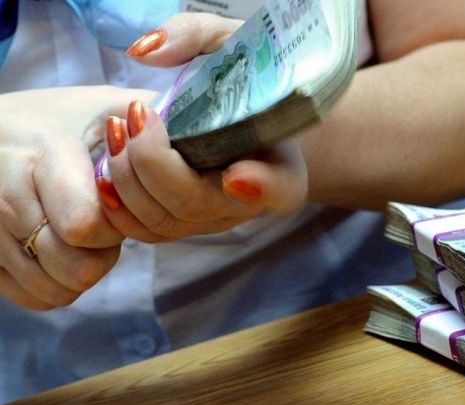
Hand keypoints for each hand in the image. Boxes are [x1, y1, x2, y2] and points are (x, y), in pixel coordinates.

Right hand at [0, 86, 153, 309]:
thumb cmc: (56, 120)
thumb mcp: (103, 105)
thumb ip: (155, 119)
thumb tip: (212, 132)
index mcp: (43, 157)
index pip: (85, 225)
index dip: (117, 225)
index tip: (117, 204)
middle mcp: (5, 196)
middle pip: (76, 268)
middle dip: (104, 253)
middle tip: (103, 223)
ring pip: (55, 289)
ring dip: (82, 270)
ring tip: (81, 232)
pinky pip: (32, 298)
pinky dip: (56, 283)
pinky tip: (61, 250)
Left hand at [97, 13, 308, 241]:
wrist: (243, 117)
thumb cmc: (241, 81)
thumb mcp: (231, 44)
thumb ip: (196, 35)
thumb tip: (146, 50)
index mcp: (283, 166)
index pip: (280, 187)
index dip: (260, 187)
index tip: (236, 175)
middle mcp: (248, 203)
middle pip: (196, 204)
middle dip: (152, 164)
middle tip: (136, 116)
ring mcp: (212, 220)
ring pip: (163, 223)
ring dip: (126, 179)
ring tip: (116, 131)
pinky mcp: (182, 224)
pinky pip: (146, 232)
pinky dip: (118, 206)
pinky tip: (104, 171)